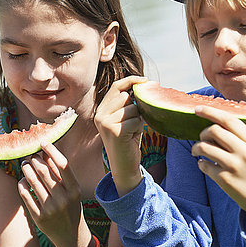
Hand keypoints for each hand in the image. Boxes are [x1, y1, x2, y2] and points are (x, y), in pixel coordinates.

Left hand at [17, 143, 92, 246]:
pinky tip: (22, 181)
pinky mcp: (39, 217)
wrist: (71, 236)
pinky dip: (22, 184)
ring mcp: (51, 209)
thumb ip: (61, 174)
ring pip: (33, 181)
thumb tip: (46, 152)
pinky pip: (26, 195)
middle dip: (35, 160)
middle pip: (44, 171)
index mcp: (75, 190)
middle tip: (30, 156)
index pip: (63, 165)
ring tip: (25, 165)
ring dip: (26, 169)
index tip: (43, 143)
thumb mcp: (72, 191)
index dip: (52, 151)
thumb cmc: (71, 207)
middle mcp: (63, 199)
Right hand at [94, 75, 147, 194]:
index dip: (131, 80)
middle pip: (126, 97)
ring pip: (132, 108)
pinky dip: (138, 128)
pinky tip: (131, 137)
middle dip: (136, 107)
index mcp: (101, 110)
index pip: (116, 87)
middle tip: (132, 123)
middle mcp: (100, 115)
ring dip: (138, 119)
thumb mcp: (126, 119)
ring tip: (131, 132)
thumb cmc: (128, 141)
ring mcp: (105, 123)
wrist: (124, 166)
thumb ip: (129, 103)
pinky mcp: (115, 131)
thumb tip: (144, 83)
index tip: (145, 80)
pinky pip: (135, 120)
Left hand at [191, 106, 245, 232]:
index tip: (197, 109)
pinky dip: (200, 163)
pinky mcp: (224, 179)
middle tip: (202, 139)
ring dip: (196, 148)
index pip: (229, 120)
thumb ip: (238, 137)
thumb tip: (213, 123)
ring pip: (204, 147)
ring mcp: (233, 166)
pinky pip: (203, 165)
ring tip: (197, 151)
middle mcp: (244, 152)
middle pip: (214, 131)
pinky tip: (205, 165)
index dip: (211, 112)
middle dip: (203, 133)